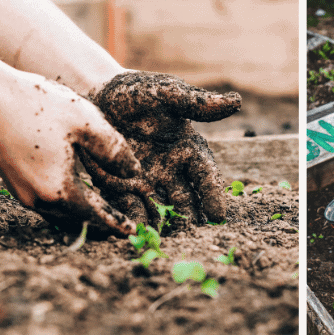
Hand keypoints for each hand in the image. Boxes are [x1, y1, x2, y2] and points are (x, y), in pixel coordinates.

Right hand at [0, 67, 140, 235]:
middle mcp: (37, 198)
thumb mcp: (86, 122)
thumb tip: (134, 172)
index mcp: (58, 189)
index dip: (115, 223)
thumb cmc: (37, 105)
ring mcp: (21, 191)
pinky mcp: (12, 180)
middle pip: (75, 221)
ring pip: (58, 214)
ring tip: (101, 213)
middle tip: (120, 228)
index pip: (95, 216)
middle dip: (99, 225)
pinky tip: (73, 193)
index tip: (132, 231)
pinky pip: (44, 202)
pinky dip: (64, 204)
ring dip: (81, 216)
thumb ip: (113, 150)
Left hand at [86, 72, 240, 225]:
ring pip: (160, 209)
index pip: (205, 175)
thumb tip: (236, 102)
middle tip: (194, 239)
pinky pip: (129, 208)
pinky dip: (134, 221)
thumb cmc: (137, 92)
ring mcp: (146, 181)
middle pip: (186, 200)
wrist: (97, 95)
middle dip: (190, 220)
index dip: (212, 194)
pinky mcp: (120, 188)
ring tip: (166, 242)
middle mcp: (171, 170)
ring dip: (164, 226)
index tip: (218, 215)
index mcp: (187, 148)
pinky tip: (135, 234)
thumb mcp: (166, 93)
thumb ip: (196, 102)